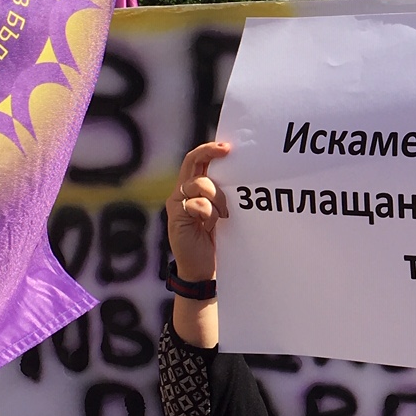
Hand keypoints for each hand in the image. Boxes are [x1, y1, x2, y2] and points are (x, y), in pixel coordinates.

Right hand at [167, 141, 230, 283]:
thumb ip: (222, 195)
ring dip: (217, 196)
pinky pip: (197, 204)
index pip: (196, 161)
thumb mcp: (219, 212)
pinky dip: (208, 212)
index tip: (227, 147)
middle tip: (226, 151)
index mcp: (192, 188)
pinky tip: (210, 225)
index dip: (209, 150)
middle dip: (209, 152)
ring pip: (200, 183)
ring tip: (222, 215)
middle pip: (192, 162)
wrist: (200, 268)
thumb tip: (238, 175)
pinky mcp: (177, 216)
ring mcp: (178, 203)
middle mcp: (182, 192)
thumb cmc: (213, 239)